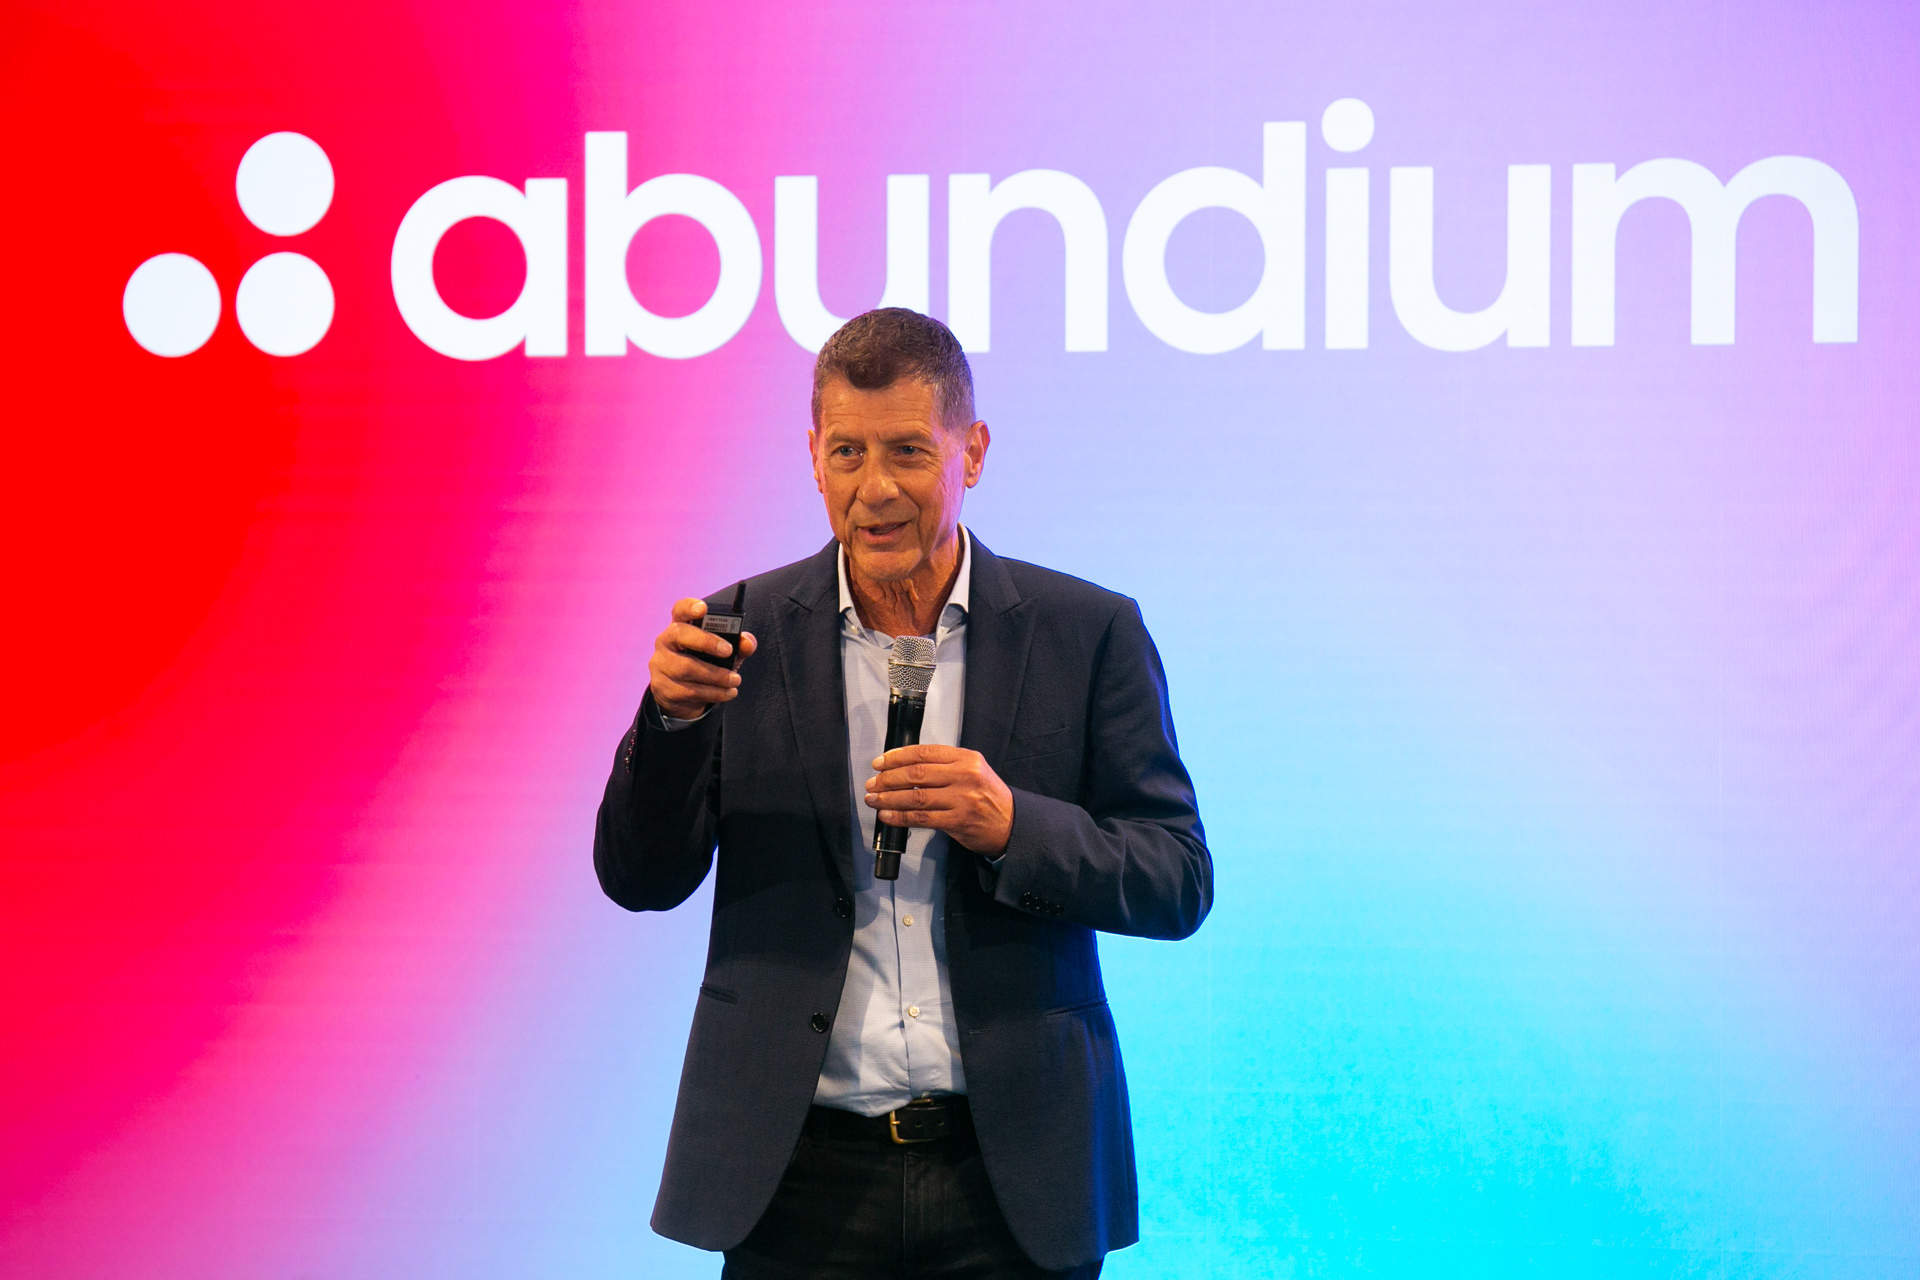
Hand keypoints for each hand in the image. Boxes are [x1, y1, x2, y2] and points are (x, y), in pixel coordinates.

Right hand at [648, 598, 757, 720]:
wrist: (683, 697)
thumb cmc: (705, 664)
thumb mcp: (724, 653)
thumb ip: (738, 645)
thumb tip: (747, 643)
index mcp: (681, 625)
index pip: (680, 610)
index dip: (689, 607)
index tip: (703, 608)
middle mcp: (666, 641)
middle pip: (680, 634)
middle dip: (706, 641)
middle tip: (728, 651)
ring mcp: (660, 664)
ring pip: (686, 668)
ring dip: (716, 676)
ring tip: (735, 680)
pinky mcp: (662, 687)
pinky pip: (688, 690)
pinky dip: (713, 693)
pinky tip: (727, 693)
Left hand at [864, 744, 1013, 855]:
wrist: (1011, 823)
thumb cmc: (987, 796)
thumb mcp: (973, 770)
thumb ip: (945, 765)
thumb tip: (904, 767)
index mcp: (966, 758)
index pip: (924, 752)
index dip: (897, 756)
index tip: (880, 762)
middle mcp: (965, 775)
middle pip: (916, 773)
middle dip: (888, 778)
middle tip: (873, 782)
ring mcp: (962, 799)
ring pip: (916, 796)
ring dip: (889, 798)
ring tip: (873, 799)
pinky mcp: (958, 821)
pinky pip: (921, 818)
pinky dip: (900, 816)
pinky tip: (887, 815)